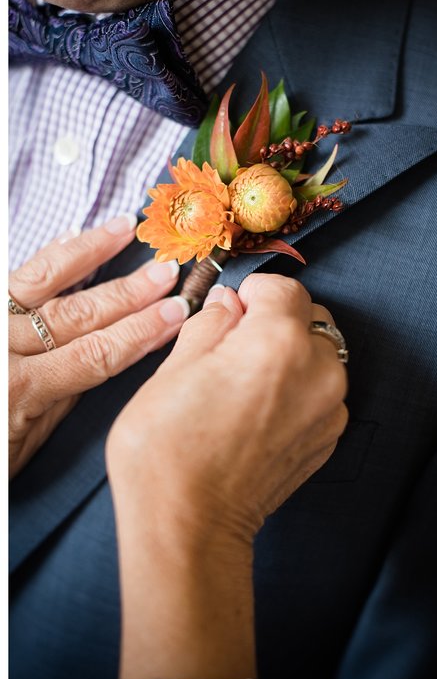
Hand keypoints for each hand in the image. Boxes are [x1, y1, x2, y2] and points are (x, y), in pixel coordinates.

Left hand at [8, 215, 188, 476]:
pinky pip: (11, 279)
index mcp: (19, 390)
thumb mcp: (20, 448)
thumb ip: (59, 402)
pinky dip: (46, 258)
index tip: (178, 314)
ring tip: (124, 230)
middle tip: (167, 272)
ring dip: (89, 254)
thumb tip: (102, 361)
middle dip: (129, 293)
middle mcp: (1, 349)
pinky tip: (72, 239)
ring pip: (42, 283)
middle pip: (78, 315)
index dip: (142, 333)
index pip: (97, 355)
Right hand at [107, 274, 348, 678]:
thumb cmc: (169, 449)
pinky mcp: (330, 438)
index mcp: (281, 341)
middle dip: (278, 323)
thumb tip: (228, 303)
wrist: (190, 525)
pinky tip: (260, 414)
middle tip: (235, 347)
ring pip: (321, 359)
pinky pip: (323, 396)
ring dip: (292, 358)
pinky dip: (300, 392)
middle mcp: (320, 371)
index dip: (253, 294)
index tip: (231, 311)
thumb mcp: (174, 369)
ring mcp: (331, 408)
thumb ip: (211, 324)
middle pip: (312, 321)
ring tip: (246, 386)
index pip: (284, 288)